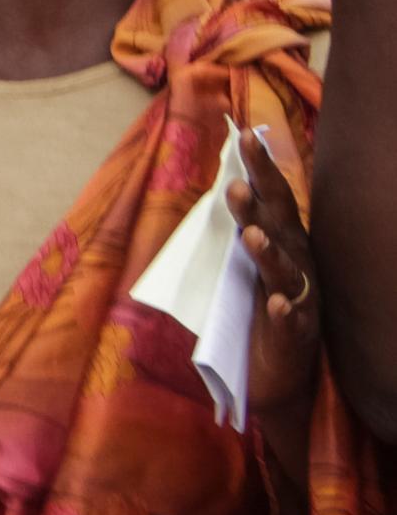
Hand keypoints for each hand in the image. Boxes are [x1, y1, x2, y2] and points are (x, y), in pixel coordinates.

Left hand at [230, 124, 319, 433]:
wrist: (274, 378)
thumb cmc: (254, 315)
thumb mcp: (238, 269)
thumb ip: (232, 234)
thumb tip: (216, 192)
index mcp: (282, 246)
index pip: (272, 200)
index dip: (260, 169)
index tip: (245, 136)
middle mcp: (296, 266)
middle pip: (281, 224)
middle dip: (265, 196)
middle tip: (242, 173)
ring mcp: (298, 300)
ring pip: (285, 271)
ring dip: (268, 252)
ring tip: (251, 235)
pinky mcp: (294, 336)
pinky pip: (290, 321)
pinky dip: (284, 312)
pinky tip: (276, 305)